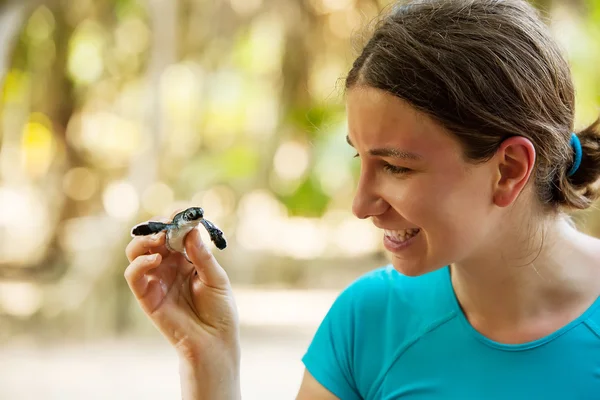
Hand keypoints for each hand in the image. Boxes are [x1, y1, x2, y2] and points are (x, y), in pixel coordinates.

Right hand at [124, 210, 240, 398]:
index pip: (174, 232)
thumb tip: (190, 230)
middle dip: (158, 227)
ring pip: (136, 251)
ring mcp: (156, 279)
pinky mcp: (147, 296)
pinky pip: (133, 275)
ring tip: (160, 240)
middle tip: (167, 225)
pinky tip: (155, 260)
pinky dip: (139, 263)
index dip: (175, 219)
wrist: (215, 342)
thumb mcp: (216, 278)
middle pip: (152, 237)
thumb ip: (202, 256)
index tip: (181, 211)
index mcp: (187, 258)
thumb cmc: (220, 310)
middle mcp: (169, 266)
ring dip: (144, 241)